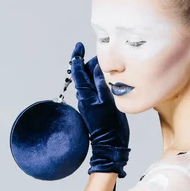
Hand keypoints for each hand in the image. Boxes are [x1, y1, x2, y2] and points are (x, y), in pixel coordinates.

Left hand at [70, 42, 130, 176]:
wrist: (110, 145)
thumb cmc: (110, 125)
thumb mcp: (108, 100)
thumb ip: (102, 83)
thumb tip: (98, 66)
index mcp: (85, 94)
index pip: (78, 70)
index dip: (78, 56)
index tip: (79, 45)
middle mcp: (85, 97)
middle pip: (86, 74)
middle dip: (94, 63)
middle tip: (106, 58)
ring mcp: (89, 103)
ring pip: (92, 82)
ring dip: (99, 73)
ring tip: (110, 69)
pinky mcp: (95, 108)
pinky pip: (96, 90)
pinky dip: (102, 83)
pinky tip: (111, 83)